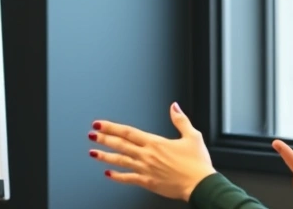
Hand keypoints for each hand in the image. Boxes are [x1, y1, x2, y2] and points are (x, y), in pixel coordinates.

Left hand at [89, 102, 215, 201]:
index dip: (111, 127)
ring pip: (120, 161)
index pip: (128, 132)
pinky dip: (117, 176)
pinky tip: (108, 174)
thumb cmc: (197, 163)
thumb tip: (174, 107)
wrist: (200, 185)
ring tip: (93, 153)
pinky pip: (128, 179)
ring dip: (105, 156)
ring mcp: (146, 169)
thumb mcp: (192, 136)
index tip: (99, 124)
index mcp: (155, 142)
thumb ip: (181, 120)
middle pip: (120, 145)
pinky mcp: (148, 182)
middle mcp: (147, 155)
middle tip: (91, 135)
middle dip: (104, 139)